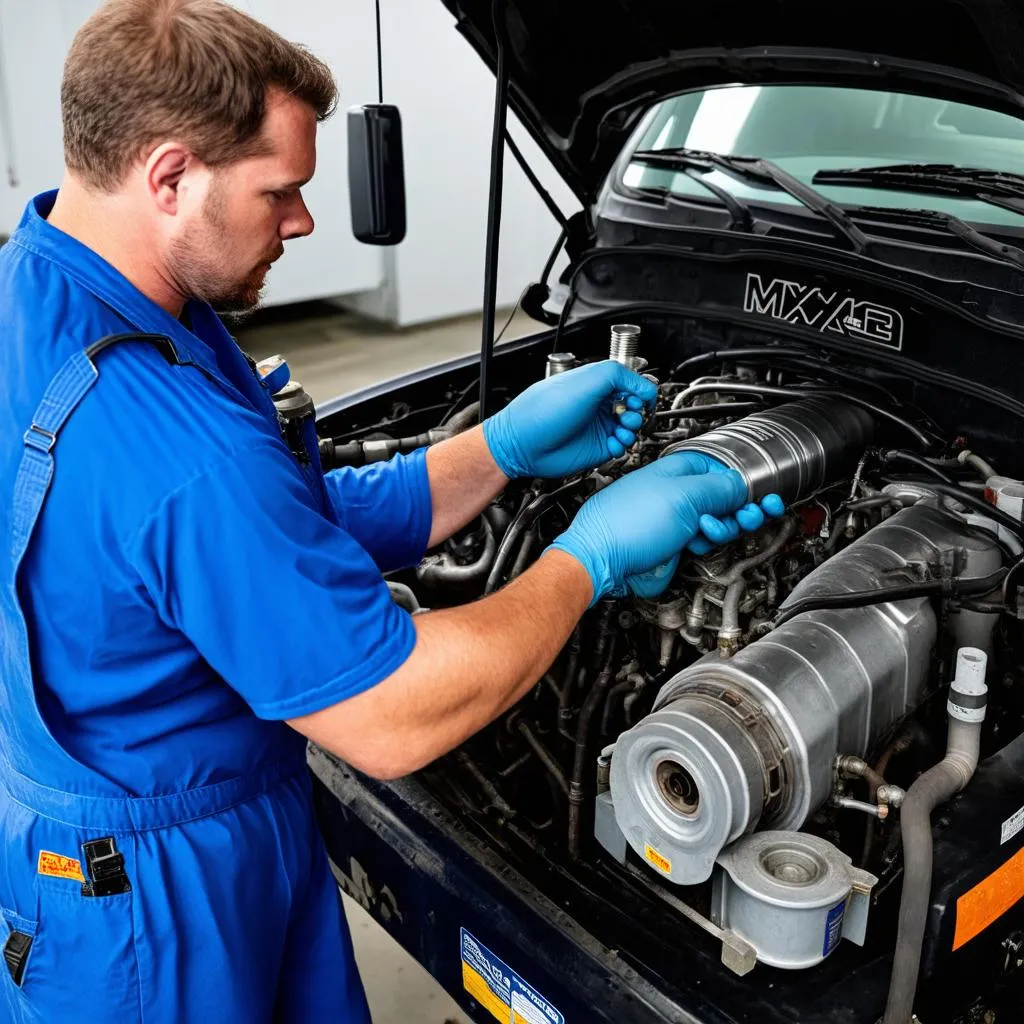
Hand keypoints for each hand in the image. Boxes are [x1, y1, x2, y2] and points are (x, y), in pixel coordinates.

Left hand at [482, 360, 656, 479]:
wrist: (524, 444)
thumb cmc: (543, 410)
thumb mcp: (585, 380)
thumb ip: (619, 374)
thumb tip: (645, 386)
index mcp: (596, 383)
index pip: (631, 382)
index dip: (640, 390)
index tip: (640, 398)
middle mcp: (598, 404)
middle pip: (636, 405)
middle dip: (638, 410)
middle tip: (628, 414)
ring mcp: (598, 426)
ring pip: (632, 427)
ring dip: (633, 428)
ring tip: (622, 429)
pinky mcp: (597, 447)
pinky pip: (622, 446)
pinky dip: (624, 445)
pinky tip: (614, 443)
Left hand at [551, 453, 784, 602]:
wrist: (602, 560)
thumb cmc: (628, 524)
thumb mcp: (683, 496)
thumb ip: (718, 488)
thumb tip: (741, 484)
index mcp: (676, 471)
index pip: (719, 468)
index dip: (741, 481)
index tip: (759, 492)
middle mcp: (676, 493)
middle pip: (722, 497)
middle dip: (739, 506)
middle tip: (752, 514)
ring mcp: (674, 519)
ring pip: (715, 521)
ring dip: (723, 526)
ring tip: (714, 528)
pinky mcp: (673, 543)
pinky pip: (702, 540)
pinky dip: (707, 541)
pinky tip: (700, 541)